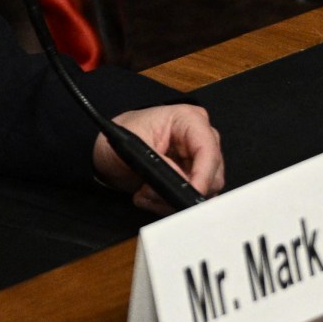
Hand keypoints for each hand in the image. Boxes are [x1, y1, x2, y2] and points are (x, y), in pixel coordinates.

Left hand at [94, 104, 225, 215]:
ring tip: (145, 192)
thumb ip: (160, 164)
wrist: (110, 149)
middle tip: (150, 192)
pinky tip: (151, 196)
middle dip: (180, 189)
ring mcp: (199, 158)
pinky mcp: (195, 176)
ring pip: (204, 190)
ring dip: (171, 198)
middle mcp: (200, 137)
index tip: (190, 193)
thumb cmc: (121, 136)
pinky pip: (192, 197)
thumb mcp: (132, 148)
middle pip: (212, 173)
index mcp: (188, 119)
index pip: (208, 149)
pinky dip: (170, 202)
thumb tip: (182, 181)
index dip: (203, 174)